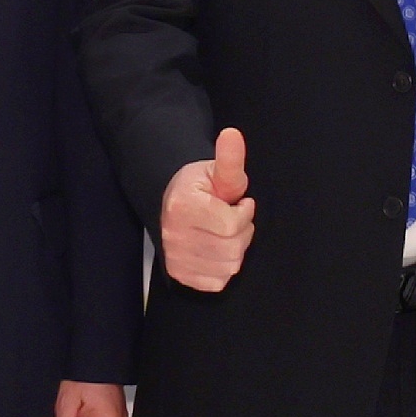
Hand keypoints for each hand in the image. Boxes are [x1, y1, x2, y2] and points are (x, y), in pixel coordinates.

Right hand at [156, 126, 254, 292]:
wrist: (171, 202)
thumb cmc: (199, 187)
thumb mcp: (216, 170)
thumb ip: (229, 159)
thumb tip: (232, 134)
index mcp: (184, 206)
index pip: (232, 225)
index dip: (244, 213)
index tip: (238, 203)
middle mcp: (175, 235)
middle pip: (232, 249)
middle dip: (242, 232)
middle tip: (233, 219)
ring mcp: (175, 257)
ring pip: (228, 267)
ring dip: (235, 250)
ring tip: (225, 234)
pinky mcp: (179, 274)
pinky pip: (218, 282)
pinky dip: (224, 268)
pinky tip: (217, 250)